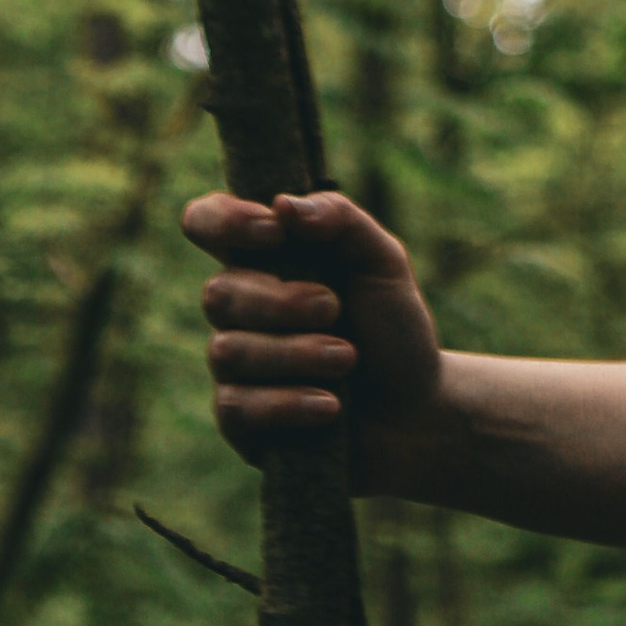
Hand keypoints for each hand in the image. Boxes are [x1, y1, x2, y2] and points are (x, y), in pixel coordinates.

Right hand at [182, 185, 444, 466]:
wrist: (418, 411)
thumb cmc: (393, 329)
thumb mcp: (382, 262)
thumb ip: (340, 220)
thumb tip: (282, 205)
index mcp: (264, 259)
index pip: (207, 222)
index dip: (225, 221)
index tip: (275, 232)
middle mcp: (240, 308)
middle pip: (217, 293)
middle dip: (280, 302)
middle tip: (333, 309)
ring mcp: (235, 367)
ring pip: (228, 351)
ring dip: (296, 353)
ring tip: (347, 358)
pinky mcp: (240, 421)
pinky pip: (236, 407)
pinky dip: (288, 403)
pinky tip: (330, 405)